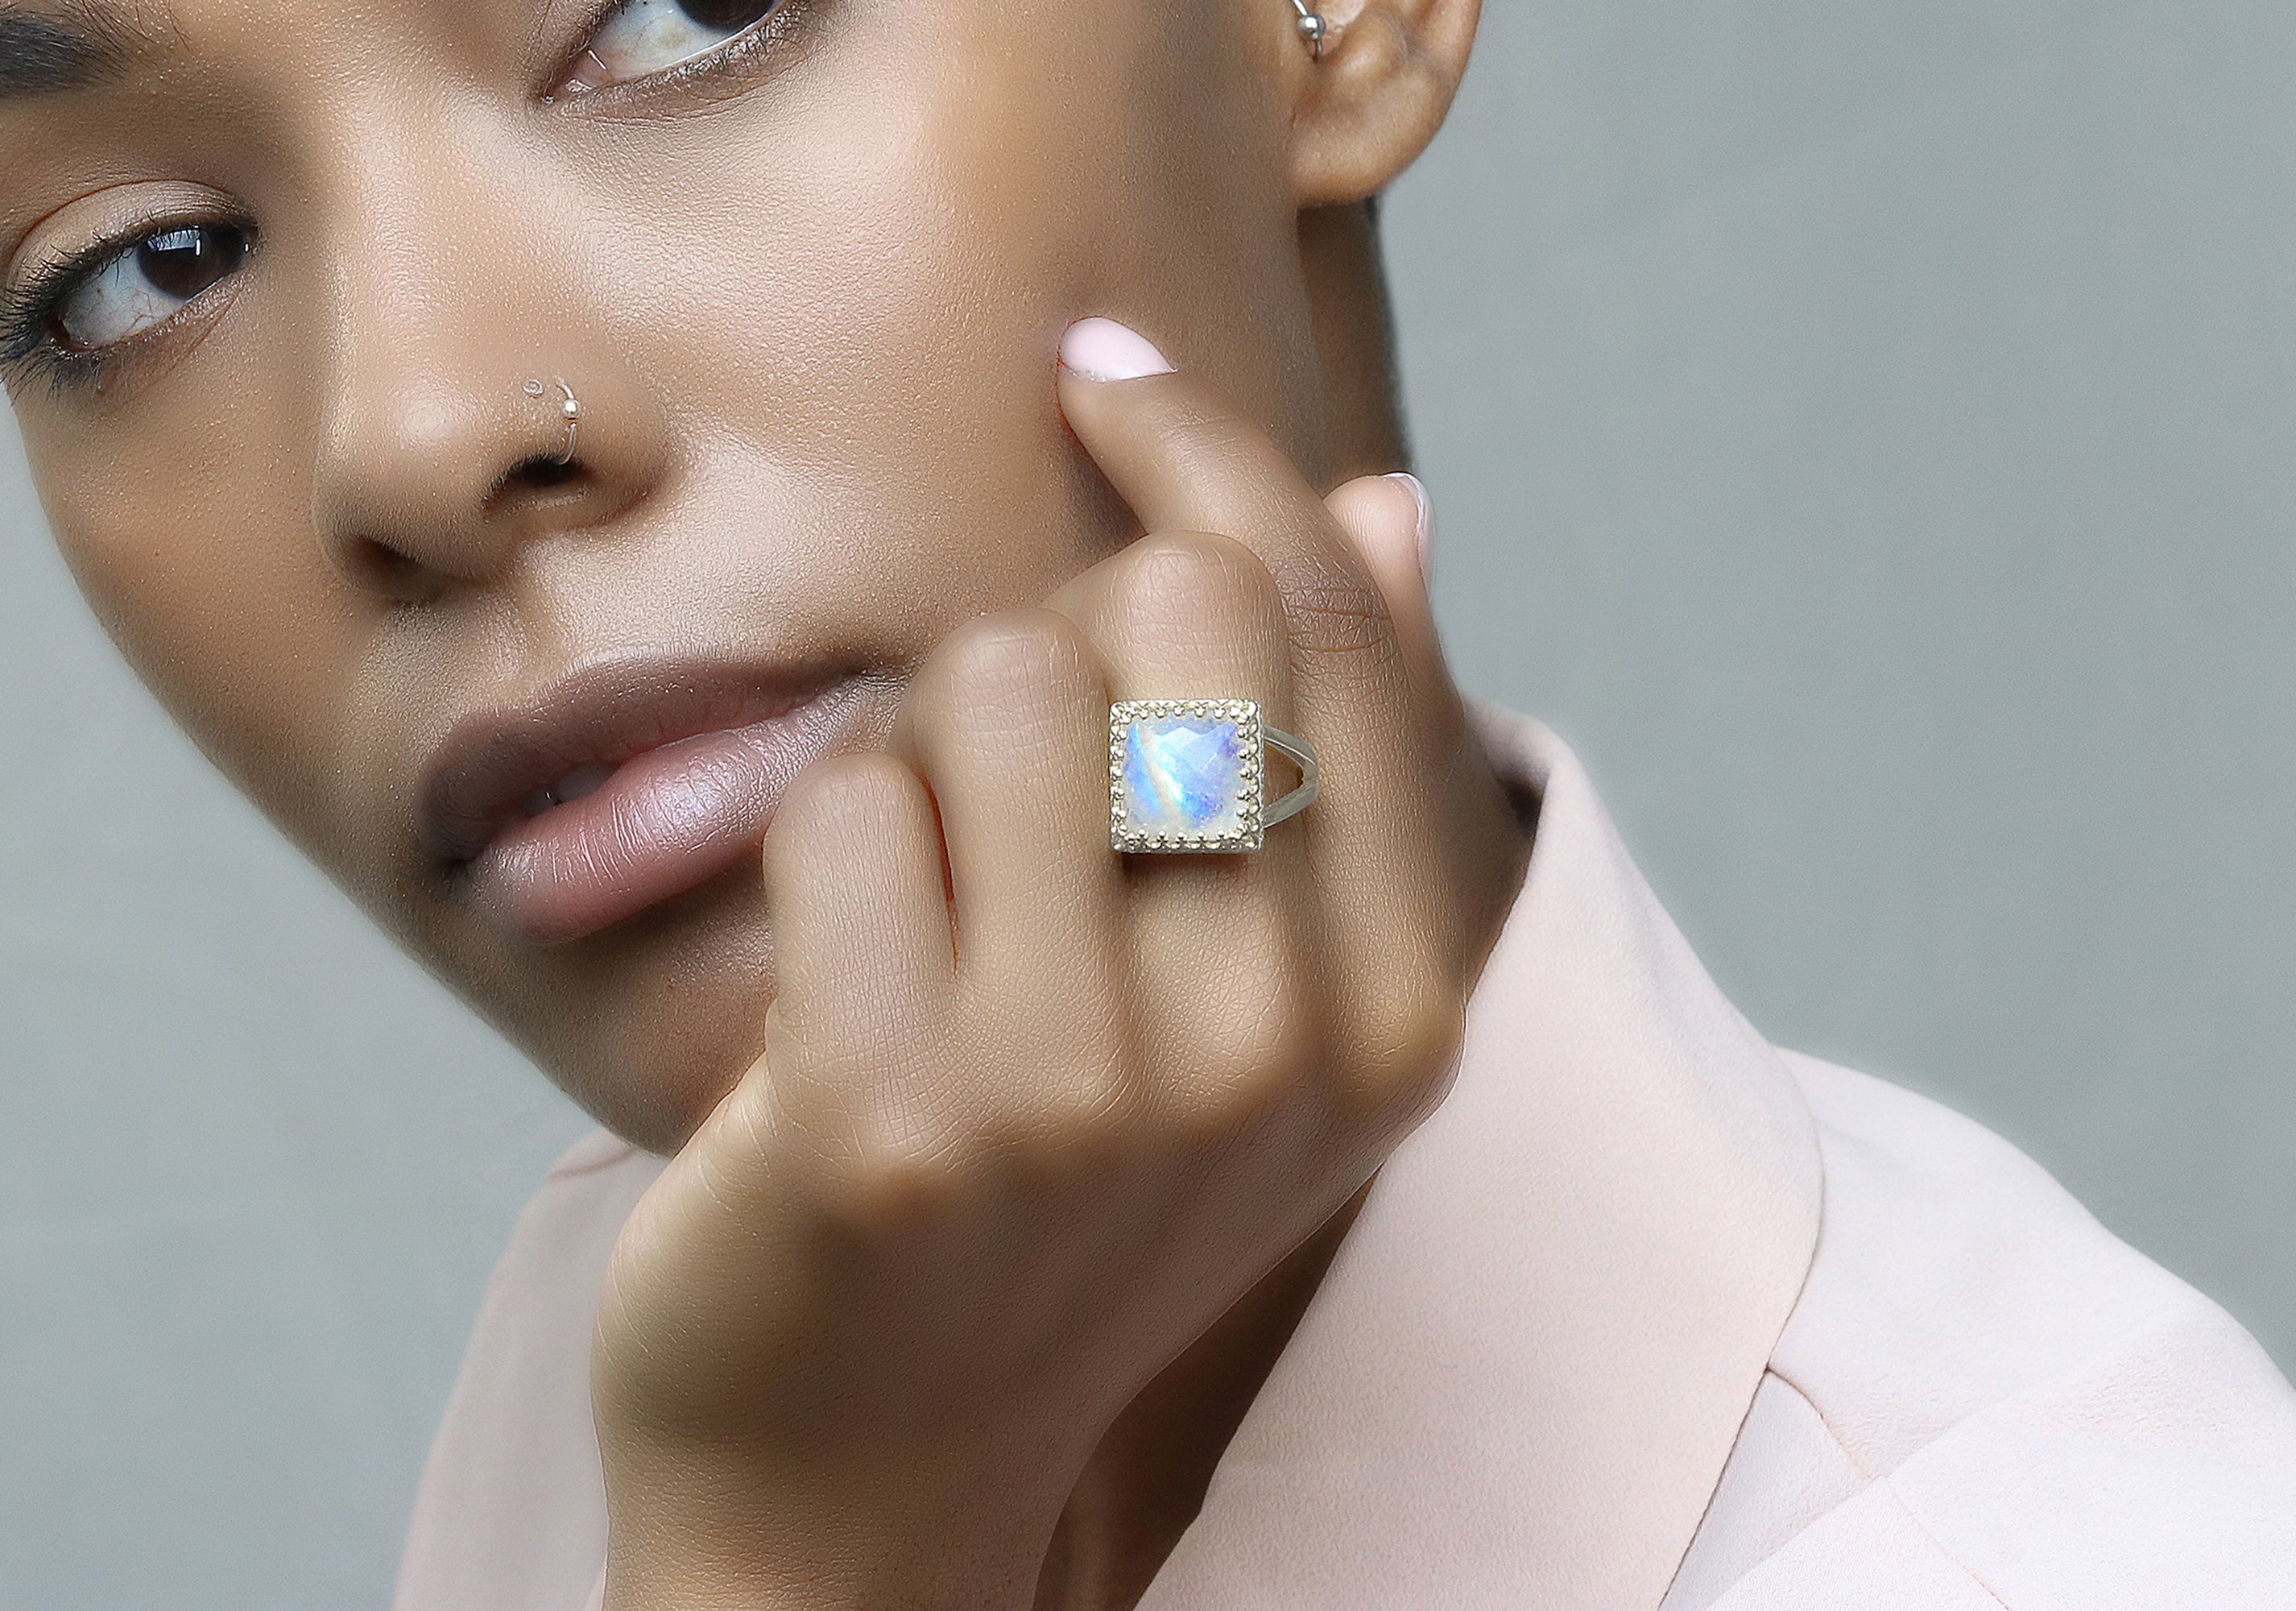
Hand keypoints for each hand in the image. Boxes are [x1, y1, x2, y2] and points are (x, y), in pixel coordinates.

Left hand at [593, 327, 1524, 1608]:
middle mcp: (1277, 1046)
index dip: (1209, 456)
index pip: (1330, 622)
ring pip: (994, 677)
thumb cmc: (1061, 1205)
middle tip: (1008, 770)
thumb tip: (1387, 507)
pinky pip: (841, 801)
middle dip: (1061, 634)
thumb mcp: (1259, 1010)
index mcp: (1395, 1007)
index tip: (1108, 384)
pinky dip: (820, 848)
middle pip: (1172, 609)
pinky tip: (833, 981)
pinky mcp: (887, 1121)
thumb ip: (1334, 758)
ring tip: (929, 911)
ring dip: (928, 754)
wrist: (872, 1477)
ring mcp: (1085, 1093)